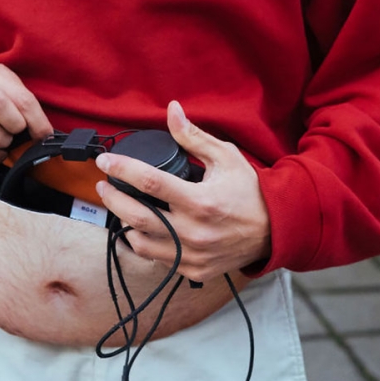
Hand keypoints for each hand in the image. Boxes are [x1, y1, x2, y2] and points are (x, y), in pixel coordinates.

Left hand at [95, 101, 270, 281]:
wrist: (274, 232)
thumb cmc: (250, 193)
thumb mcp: (226, 157)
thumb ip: (193, 136)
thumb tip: (171, 110)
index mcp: (201, 201)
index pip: (149, 182)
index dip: (122, 168)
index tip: (105, 161)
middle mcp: (193, 232)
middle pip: (135, 216)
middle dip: (112, 198)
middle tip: (104, 184)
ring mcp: (191, 255)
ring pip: (139, 242)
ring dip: (123, 222)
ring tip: (118, 204)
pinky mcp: (192, 270)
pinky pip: (155, 258)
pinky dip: (142, 242)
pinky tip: (138, 227)